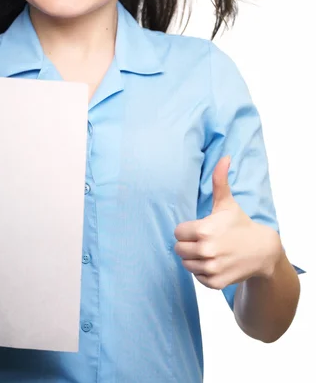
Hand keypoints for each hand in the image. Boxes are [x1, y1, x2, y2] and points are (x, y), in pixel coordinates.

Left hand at [173, 156, 282, 289]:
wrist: (262, 251)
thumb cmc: (240, 223)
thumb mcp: (227, 202)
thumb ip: (219, 180)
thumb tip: (224, 157)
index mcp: (203, 230)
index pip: (177, 233)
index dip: (187, 230)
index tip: (199, 229)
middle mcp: (206, 251)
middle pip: (179, 249)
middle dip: (188, 244)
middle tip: (204, 240)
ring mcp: (211, 268)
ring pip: (186, 264)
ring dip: (194, 258)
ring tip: (209, 250)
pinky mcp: (215, 282)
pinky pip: (196, 277)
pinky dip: (202, 272)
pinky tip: (215, 262)